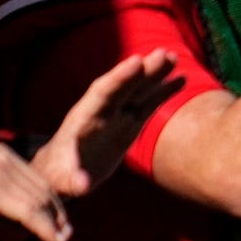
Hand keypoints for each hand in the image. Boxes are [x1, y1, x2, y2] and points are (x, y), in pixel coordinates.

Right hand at [0, 142, 72, 240]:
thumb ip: (18, 208)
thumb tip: (57, 232)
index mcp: (3, 153)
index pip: (43, 184)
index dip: (56, 212)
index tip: (61, 236)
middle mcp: (3, 156)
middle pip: (46, 193)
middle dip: (58, 222)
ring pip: (41, 204)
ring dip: (55, 231)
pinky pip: (30, 213)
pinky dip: (46, 231)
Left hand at [31, 50, 181, 198]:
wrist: (61, 171)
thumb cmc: (60, 175)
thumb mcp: (65, 180)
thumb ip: (74, 180)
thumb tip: (83, 186)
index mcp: (85, 118)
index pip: (103, 92)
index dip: (120, 78)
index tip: (137, 61)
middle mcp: (102, 111)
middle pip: (124, 86)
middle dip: (143, 70)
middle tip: (163, 54)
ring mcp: (117, 115)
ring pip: (138, 90)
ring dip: (155, 73)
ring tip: (173, 56)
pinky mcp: (129, 124)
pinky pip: (148, 103)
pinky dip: (163, 90)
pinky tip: (180, 79)